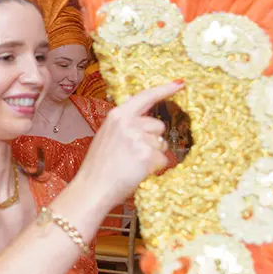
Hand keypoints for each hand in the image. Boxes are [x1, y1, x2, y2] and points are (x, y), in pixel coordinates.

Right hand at [75, 81, 183, 211]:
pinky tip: (137, 173)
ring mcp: (138, 138)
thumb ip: (126, 126)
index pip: (145, 96)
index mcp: (117, 115)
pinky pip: (163, 160)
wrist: (91, 189)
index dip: (165, 89)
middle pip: (158, 126)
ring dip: (153, 156)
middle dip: (153, 140)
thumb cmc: (99, 168)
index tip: (180, 84)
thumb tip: (150, 124)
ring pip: (162, 144)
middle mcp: (128, 123)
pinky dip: (154, 169)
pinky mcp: (147, 155)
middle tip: (132, 155)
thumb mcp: (107, 137)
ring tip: (131, 165)